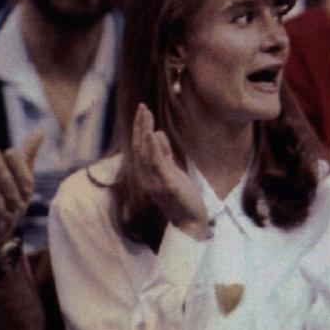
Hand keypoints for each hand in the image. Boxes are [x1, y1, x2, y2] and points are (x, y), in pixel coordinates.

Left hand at [0, 129, 43, 254]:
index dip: (18, 167)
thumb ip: (28, 155)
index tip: (9, 150)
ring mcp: (1, 219)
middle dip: (1, 170)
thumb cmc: (7, 199)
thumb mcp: (18, 179)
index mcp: (26, 195)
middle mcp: (16, 208)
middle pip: (10, 188)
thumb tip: (41, 130)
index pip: (25, 181)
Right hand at [132, 103, 209, 239]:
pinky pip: (157, 163)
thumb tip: (157, 134)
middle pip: (139, 147)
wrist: (190, 222)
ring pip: (145, 152)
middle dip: (139, 126)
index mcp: (148, 174)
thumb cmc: (182, 198)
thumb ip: (165, 154)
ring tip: (145, 113)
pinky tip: (152, 133)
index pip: (140, 148)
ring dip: (144, 131)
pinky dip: (153, 146)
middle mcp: (147, 177)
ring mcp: (155, 181)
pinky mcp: (167, 184)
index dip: (139, 129)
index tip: (142, 112)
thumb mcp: (173, 171)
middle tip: (142, 107)